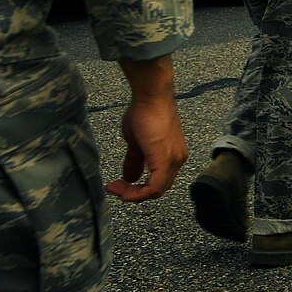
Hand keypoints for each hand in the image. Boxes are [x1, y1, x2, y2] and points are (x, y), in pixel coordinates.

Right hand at [108, 58, 186, 201]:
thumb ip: (135, 161)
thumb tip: (129, 178)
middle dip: (133, 193)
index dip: (137, 190)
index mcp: (172, 157)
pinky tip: (122, 188)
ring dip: (133, 194)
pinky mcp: (165, 159)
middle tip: (114, 189)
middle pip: (158, 190)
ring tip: (115, 188)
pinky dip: (138, 192)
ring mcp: (174, 160)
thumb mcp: (136, 143)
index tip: (115, 186)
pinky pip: (155, 186)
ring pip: (157, 190)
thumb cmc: (144, 113)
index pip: (158, 184)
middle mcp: (177, 160)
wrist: (151, 97)